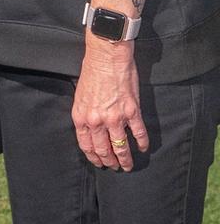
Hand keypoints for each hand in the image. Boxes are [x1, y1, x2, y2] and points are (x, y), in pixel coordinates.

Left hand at [71, 38, 148, 171]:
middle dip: (110, 162)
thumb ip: (85, 113)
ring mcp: (115, 117)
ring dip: (125, 159)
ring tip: (128, 165)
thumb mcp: (80, 95)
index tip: (99, 163)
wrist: (106, 56)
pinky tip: (142, 148)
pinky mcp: (131, 111)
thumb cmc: (92, 71)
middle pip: (104, 150)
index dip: (94, 157)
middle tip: (115, 167)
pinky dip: (141, 143)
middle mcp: (97, 120)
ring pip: (121, 146)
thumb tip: (90, 128)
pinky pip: (138, 133)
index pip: (86, 145)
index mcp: (82, 116)